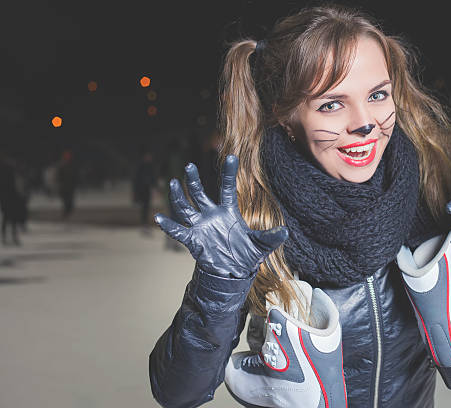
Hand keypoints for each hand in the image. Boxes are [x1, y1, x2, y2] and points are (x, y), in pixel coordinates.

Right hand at [154, 155, 287, 277]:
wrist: (233, 273)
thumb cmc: (247, 255)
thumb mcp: (261, 245)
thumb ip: (271, 237)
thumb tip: (285, 232)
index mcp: (229, 211)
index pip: (228, 187)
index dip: (229, 173)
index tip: (232, 156)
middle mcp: (212, 215)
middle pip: (200, 193)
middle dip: (194, 180)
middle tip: (189, 165)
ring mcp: (201, 226)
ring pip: (186, 207)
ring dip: (179, 196)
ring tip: (173, 183)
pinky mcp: (193, 239)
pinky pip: (178, 231)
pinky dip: (168, 225)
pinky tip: (158, 218)